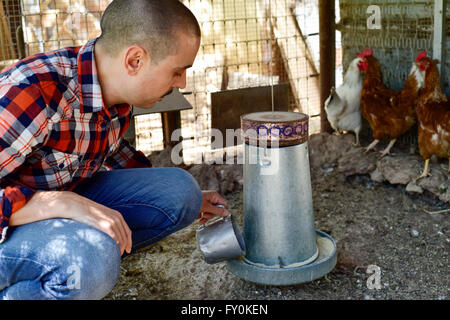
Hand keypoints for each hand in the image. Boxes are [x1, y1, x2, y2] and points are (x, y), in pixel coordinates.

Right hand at [11, 191, 131, 254]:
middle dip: (125, 245)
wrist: (68, 203)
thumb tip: (99, 234)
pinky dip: (115, 243)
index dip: (128, 240)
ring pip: (120, 236)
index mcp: (114, 214)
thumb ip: (99, 223)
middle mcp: (113, 216)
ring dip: (120, 246)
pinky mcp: (101, 222)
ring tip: (115, 255)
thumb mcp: (92, 216)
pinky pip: (113, 236)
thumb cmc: (78, 211)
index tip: (127, 250)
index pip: (126, 229)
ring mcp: (108, 219)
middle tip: (122, 254)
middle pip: (125, 234)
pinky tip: (111, 250)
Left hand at [197, 190, 228, 224]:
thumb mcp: (207, 207)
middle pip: (217, 210)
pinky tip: (198, 219)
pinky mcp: (201, 208)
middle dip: (211, 214)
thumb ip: (218, 211)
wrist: (182, 202)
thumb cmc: (194, 201)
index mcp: (214, 196)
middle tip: (205, 214)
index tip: (218, 215)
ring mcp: (206, 203)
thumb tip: (227, 213)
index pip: (223, 204)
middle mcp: (211, 199)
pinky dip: (202, 217)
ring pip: (210, 213)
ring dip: (206, 217)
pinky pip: (204, 214)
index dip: (222, 210)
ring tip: (201, 216)